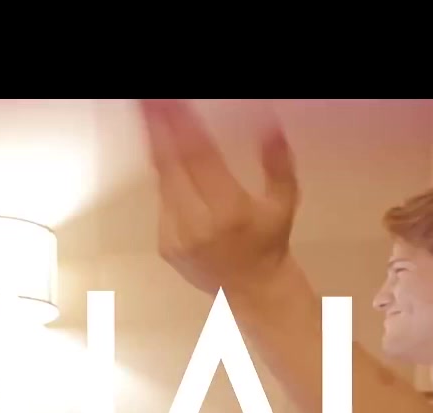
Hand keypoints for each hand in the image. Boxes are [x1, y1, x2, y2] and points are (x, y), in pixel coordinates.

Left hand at [138, 99, 299, 294]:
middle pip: (170, 165)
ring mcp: (176, 236)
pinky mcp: (165, 245)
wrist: (251, 292)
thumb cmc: (270, 242)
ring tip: (152, 116)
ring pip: (163, 182)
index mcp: (229, 212)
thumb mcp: (284, 203)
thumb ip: (278, 165)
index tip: (170, 103)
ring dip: (158, 148)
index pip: (199, 159)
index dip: (182, 128)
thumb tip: (270, 125)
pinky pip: (163, 202)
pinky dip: (167, 179)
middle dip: (158, 129)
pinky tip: (170, 161)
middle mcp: (197, 224)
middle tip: (148, 101)